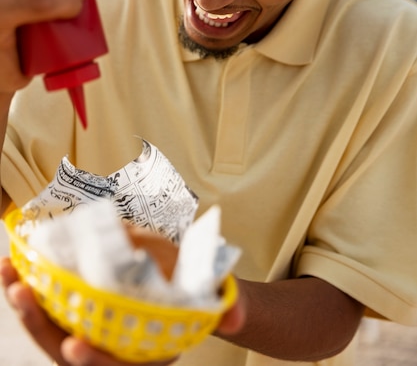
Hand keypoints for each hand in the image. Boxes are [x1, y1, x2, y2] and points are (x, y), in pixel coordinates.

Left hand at [0, 256, 245, 364]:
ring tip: (8, 270)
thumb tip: (232, 316)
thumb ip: (228, 310)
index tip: (75, 344)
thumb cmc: (200, 298)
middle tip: (22, 292)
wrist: (187, 293)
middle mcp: (113, 350)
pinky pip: (52, 304)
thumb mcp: (218, 303)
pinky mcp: (82, 311)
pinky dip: (33, 285)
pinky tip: (18, 262)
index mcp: (144, 356)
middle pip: (68, 350)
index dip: (95, 360)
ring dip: (27, 301)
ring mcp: (93, 331)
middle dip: (41, 325)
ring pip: (52, 328)